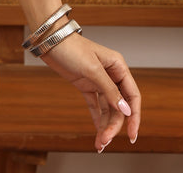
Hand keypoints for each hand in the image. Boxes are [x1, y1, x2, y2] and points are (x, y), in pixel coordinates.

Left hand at [41, 32, 140, 152]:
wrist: (49, 40)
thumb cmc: (72, 47)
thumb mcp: (92, 69)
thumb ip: (109, 90)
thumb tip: (126, 110)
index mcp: (118, 66)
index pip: (132, 96)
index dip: (134, 116)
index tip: (131, 134)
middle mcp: (111, 74)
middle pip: (119, 106)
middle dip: (114, 125)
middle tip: (105, 141)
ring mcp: (98, 81)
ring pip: (108, 108)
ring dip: (105, 125)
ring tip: (100, 143)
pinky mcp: (86, 85)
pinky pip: (96, 105)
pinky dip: (97, 119)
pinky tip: (97, 132)